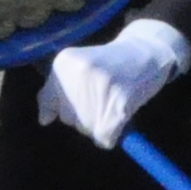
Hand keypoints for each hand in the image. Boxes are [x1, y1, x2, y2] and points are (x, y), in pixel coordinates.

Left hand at [36, 18, 190, 149]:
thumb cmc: (111, 63)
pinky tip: (119, 118)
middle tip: (104, 96)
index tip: (81, 97)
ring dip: (100, 125)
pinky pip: (104, 137)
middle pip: (68, 119)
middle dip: (84, 115)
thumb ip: (55, 91)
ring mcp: (99, 87)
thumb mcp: (78, 68)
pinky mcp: (119, 103)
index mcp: (64, 62)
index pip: (49, 101)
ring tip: (113, 103)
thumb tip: (43, 120)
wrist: (147, 51)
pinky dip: (112, 135)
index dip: (64, 106)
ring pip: (87, 129)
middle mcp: (78, 73)